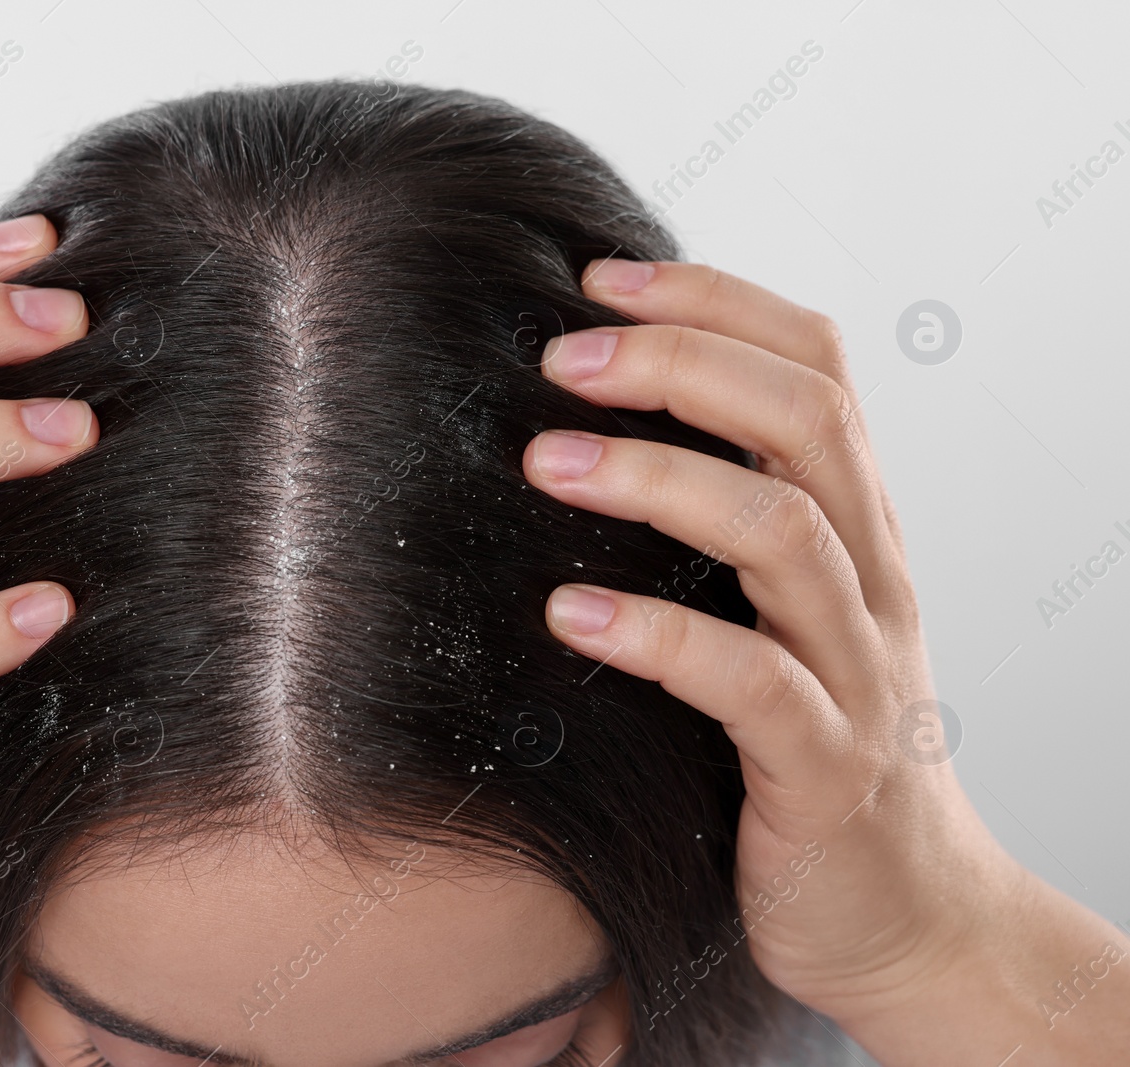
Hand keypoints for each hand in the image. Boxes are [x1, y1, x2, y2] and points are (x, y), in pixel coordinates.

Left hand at [522, 259, 1128, 1064]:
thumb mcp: (780, 617)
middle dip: (681, 365)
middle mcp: (869, 581)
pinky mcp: (824, 772)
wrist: (908, 917)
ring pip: (784, 534)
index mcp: (855, 528)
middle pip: (804, 421)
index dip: (716, 303)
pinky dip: (656, 638)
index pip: (816, 367)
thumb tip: (584, 434)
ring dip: (658, 482)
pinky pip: (751, 684)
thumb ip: (725, 528)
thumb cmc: (805, 749)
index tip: (600, 277)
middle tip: (558, 356)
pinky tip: (564, 614)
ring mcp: (857, 673)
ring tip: (546, 462)